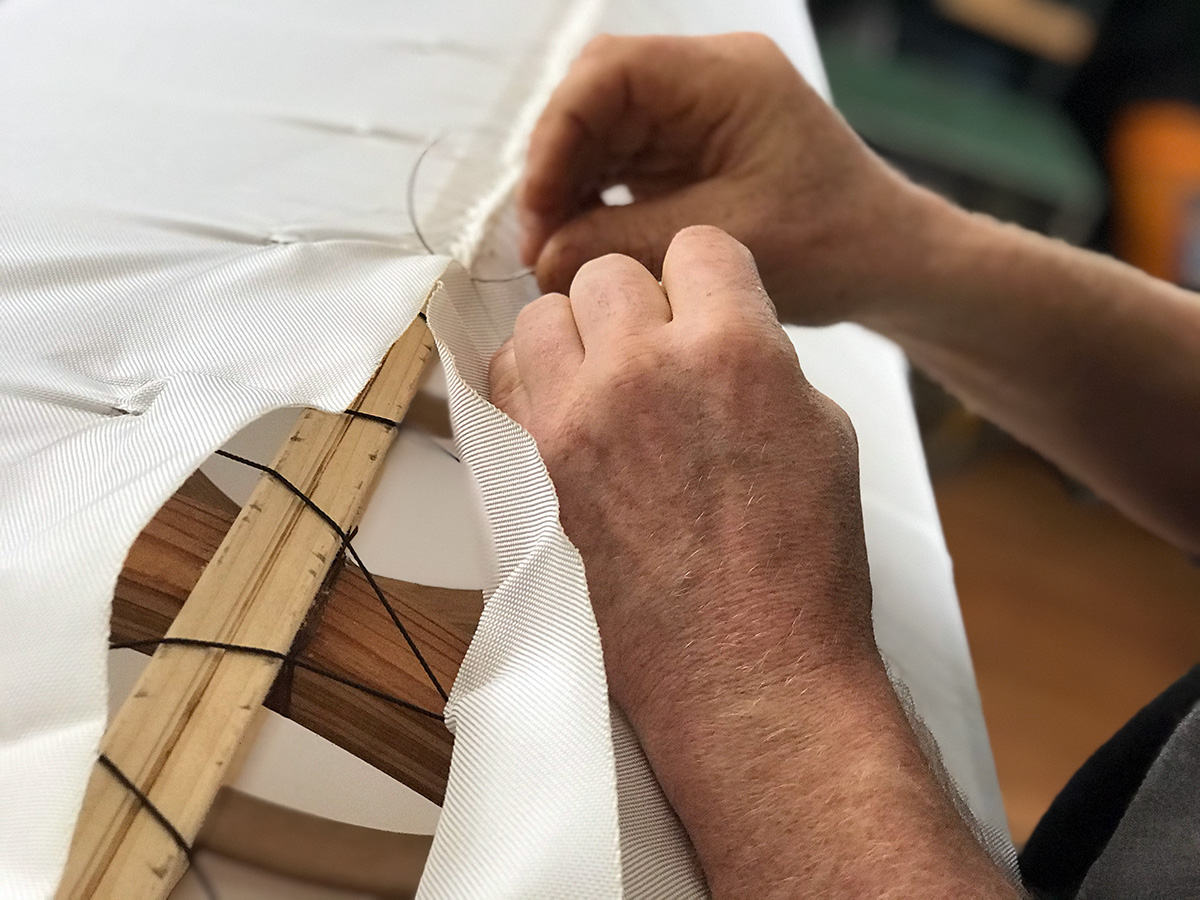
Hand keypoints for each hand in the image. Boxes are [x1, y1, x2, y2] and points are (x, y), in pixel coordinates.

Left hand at [489, 226, 874, 729]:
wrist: (746, 673)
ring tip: (603, 383)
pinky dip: (532, 384)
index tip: (701, 303)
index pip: (696, 246)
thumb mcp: (821, 432)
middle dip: (636, 304)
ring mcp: (577, 420)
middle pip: (608, 274)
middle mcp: (646, 371)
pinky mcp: (533, 469)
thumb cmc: (799, 568)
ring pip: (541, 315)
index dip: (704, 275)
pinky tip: (566, 415)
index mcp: (734, 350)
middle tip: (655, 354)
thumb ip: (758, 360)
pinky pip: (504, 382)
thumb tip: (711, 334)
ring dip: (573, 338)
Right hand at [519, 33, 940, 325]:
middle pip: (594, 99)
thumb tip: (542, 257)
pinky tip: (582, 246)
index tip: (538, 206)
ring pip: (599, 133)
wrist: (889, 261)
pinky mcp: (688, 151)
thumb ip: (626, 242)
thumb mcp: (726, 243)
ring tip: (554, 254)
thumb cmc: (836, 243)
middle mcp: (705, 82)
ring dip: (569, 191)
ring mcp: (694, 114)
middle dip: (556, 169)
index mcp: (727, 77)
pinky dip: (594, 204)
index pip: (610, 72)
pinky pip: (620, 163)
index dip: (557, 134)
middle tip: (537, 242)